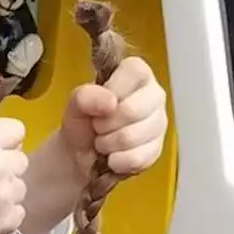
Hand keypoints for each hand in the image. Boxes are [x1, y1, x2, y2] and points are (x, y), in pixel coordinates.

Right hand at [0, 117, 28, 233]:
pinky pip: (17, 212)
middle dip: (6, 169)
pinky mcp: (8, 220)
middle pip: (21, 160)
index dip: (6, 142)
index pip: (16, 130)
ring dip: (6, 194)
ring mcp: (5, 194)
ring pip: (20, 188)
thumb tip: (5, 146)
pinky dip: (4, 216)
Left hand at [60, 56, 166, 177]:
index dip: (114, 90)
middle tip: (98, 126)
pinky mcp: (156, 150)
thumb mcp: (75, 105)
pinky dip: (116, 161)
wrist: (81, 155)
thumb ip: (86, 96)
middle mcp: (153, 95)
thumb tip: (110, 102)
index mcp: (137, 74)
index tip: (101, 103)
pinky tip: (112, 156)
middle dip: (104, 124)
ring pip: (131, 137)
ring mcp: (158, 123)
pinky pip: (136, 158)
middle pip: (132, 110)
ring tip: (103, 141)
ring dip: (107, 144)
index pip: (135, 72)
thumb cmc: (83, 123)